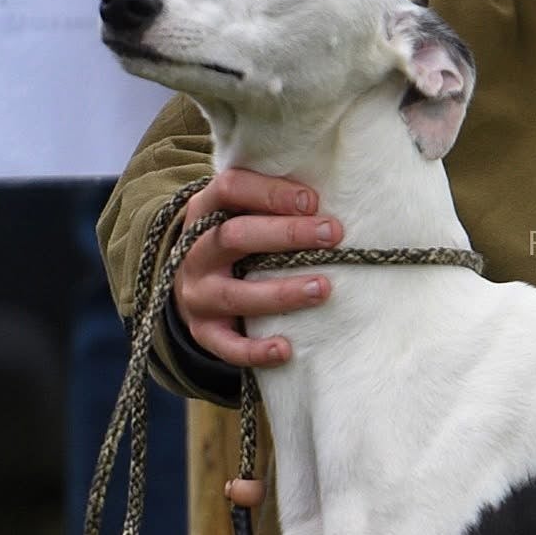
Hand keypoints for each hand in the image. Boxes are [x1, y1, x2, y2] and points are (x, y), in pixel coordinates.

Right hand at [172, 166, 341, 368]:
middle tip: (333, 233)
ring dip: (281, 292)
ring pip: (235, 294)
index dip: (270, 193)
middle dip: (286, 235)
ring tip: (323, 288)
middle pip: (235, 237)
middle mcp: (196, 251)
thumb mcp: (245, 211)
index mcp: (206, 210)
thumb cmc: (242, 239)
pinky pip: (226, 345)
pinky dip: (254, 350)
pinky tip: (286, 348)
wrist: (197, 284)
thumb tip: (340, 185)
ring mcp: (197, 293)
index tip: (313, 200)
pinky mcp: (204, 330)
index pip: (230, 189)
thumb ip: (276, 199)